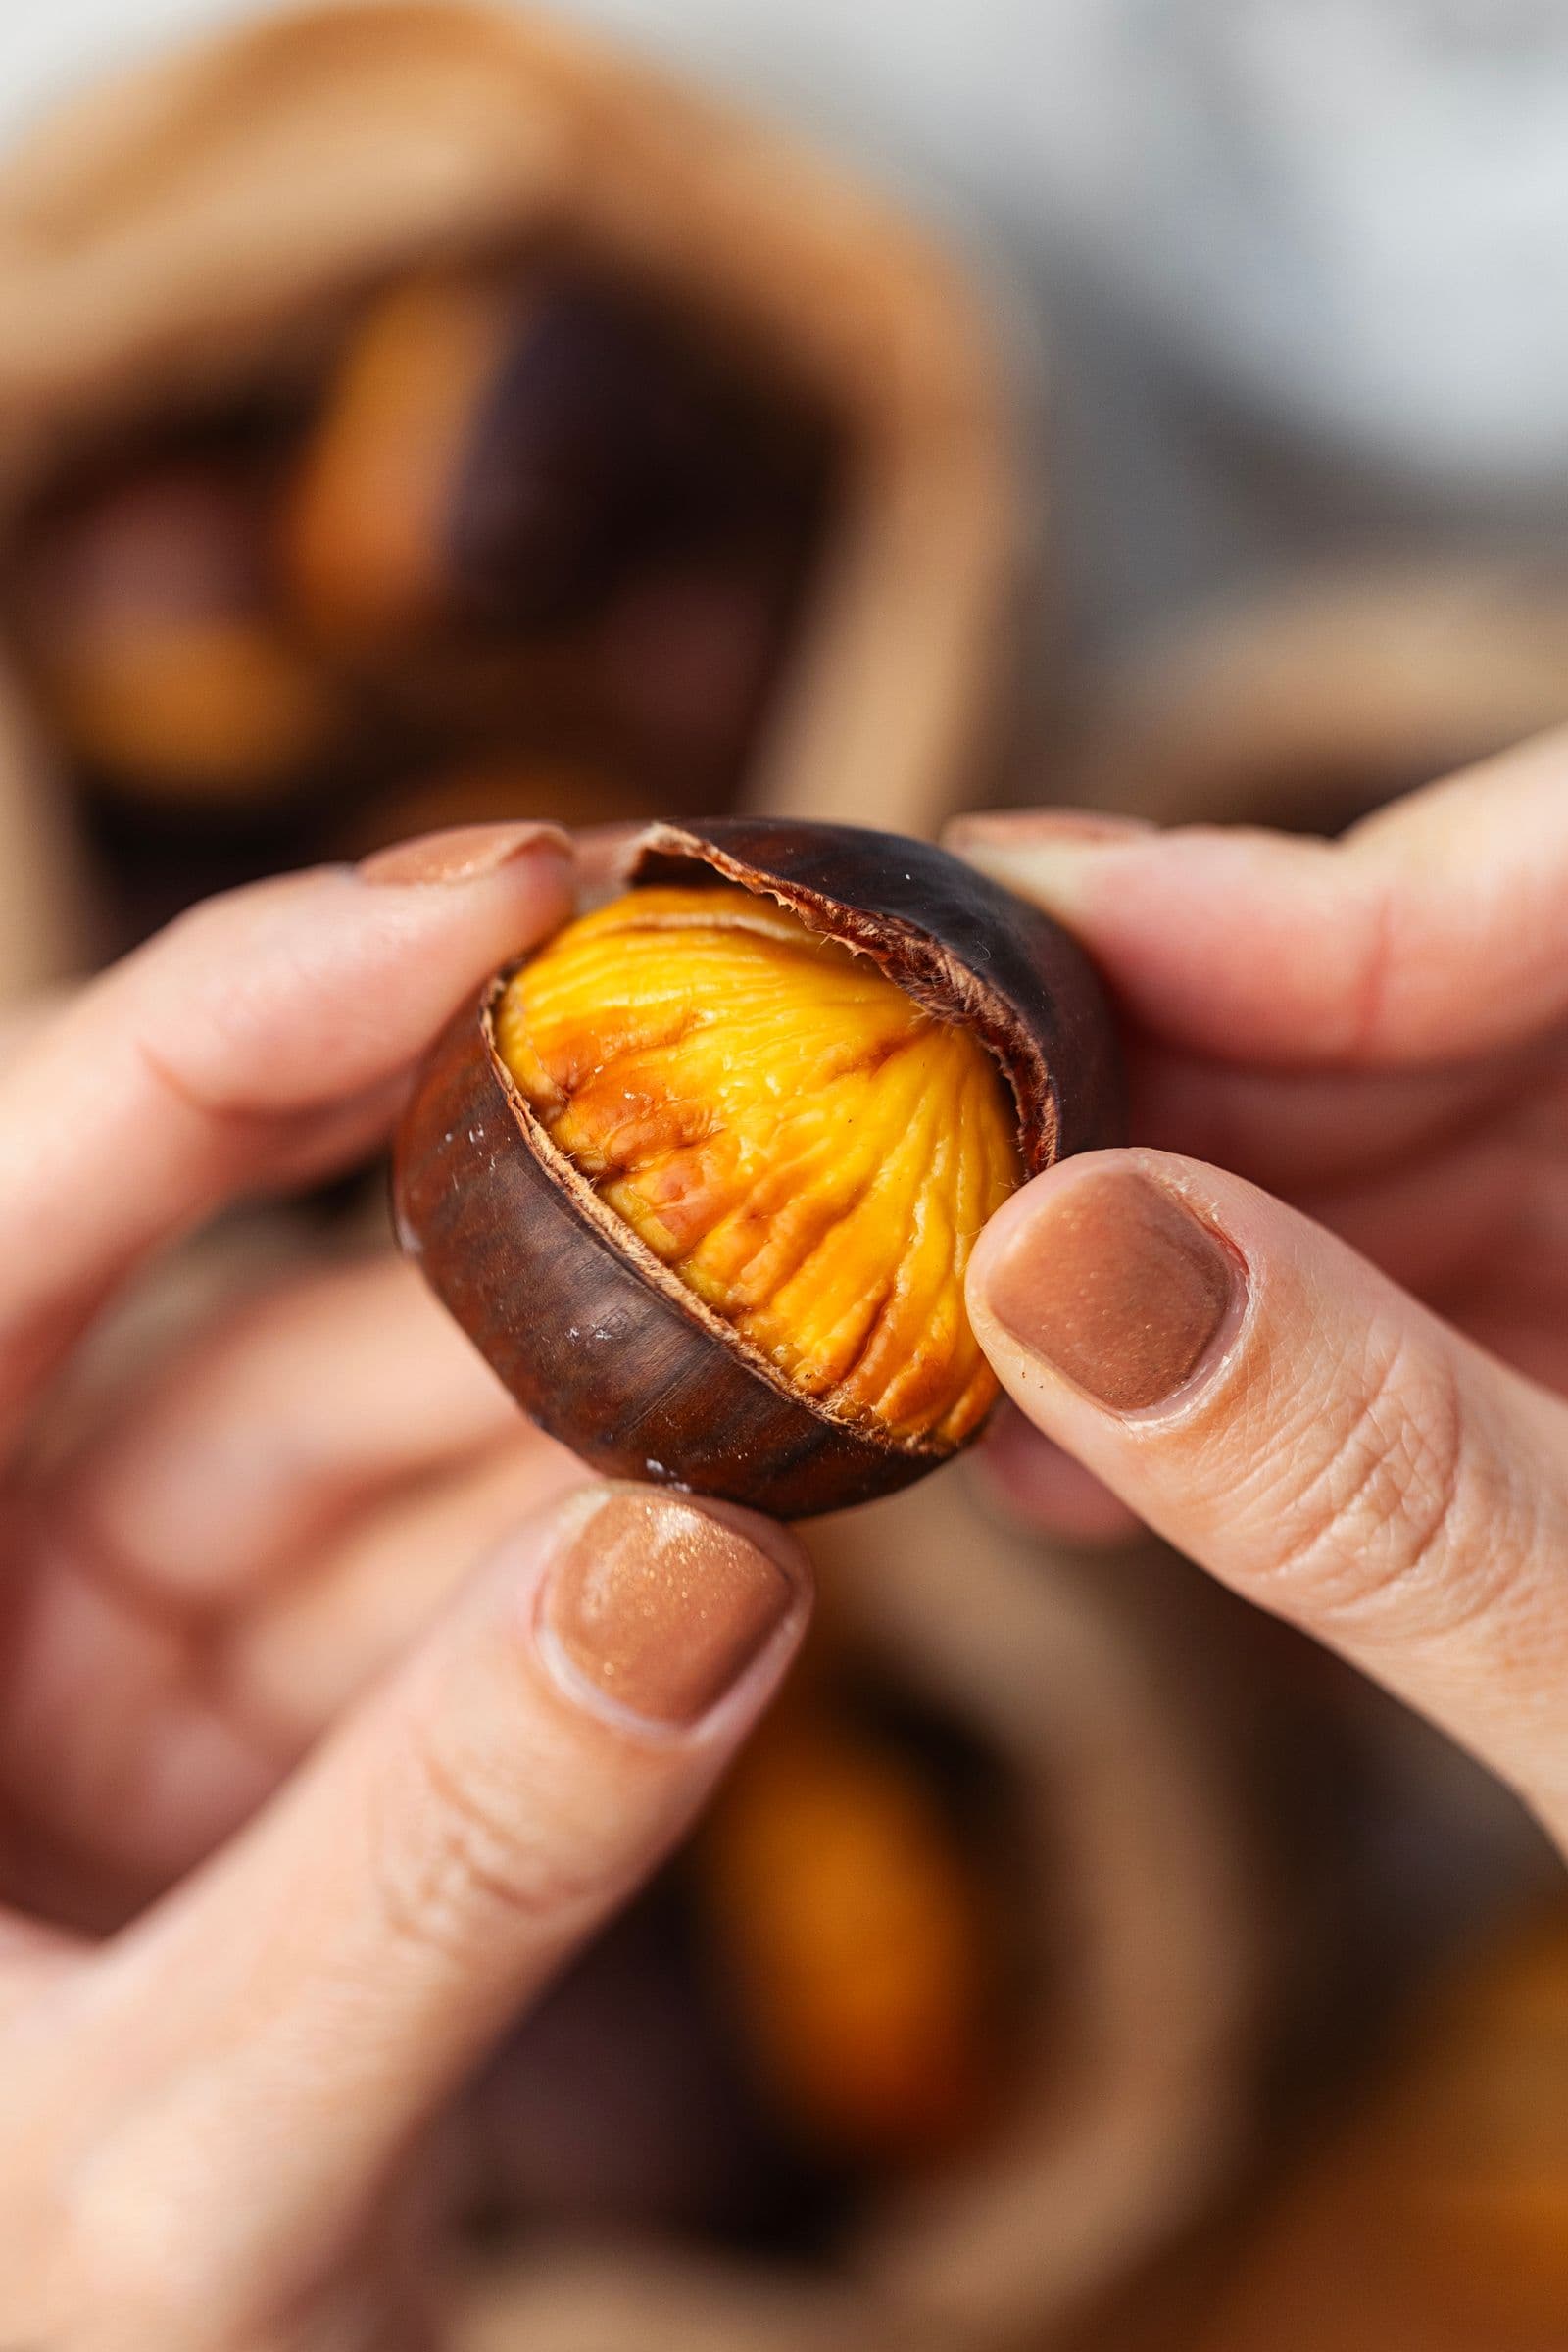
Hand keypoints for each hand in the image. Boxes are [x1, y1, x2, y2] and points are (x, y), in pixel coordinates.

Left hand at [0, 825, 809, 2348]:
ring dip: (608, 1399)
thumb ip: (445, 1865)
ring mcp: (122, 1680)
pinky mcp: (277, 1771)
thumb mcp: (192, 2163)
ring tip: (826, 1336)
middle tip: (745, 1073)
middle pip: (236, 1287)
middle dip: (501, 1200)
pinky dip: (615, 1561)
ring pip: (388, 1455)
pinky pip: (463, 1602)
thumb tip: (714, 1571)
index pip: (16, 1200)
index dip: (250, 1014)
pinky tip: (771, 1516)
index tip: (516, 897)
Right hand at [950, 740, 1567, 1850]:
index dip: (1304, 894)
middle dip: (1177, 1070)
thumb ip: (1382, 1474)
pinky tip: (1094, 1439)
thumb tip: (1054, 1254)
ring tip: (985, 1349)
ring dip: (1170, 1224)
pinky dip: (1242, 1343)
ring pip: (1402, 1120)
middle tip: (932, 1154)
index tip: (1029, 924)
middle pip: (1455, 988)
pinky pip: (1410, 1265)